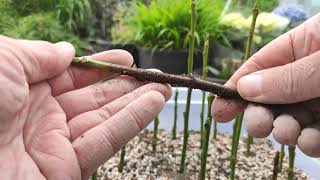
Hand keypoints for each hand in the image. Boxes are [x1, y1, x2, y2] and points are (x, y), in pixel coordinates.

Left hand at [0, 36, 170, 179]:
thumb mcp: (0, 60)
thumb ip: (36, 54)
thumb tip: (68, 52)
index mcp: (20, 89)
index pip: (69, 75)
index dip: (99, 66)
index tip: (125, 58)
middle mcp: (39, 116)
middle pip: (92, 97)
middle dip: (124, 85)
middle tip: (153, 74)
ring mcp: (53, 144)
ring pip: (104, 118)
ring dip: (136, 102)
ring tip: (164, 87)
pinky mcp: (66, 170)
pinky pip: (105, 141)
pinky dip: (133, 122)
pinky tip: (154, 104)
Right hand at [212, 14, 319, 156]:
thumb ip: (287, 77)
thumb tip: (244, 88)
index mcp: (304, 46)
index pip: (259, 66)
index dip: (236, 88)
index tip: (219, 110)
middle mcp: (308, 73)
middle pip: (271, 97)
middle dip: (259, 114)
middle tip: (257, 125)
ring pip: (290, 119)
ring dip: (284, 131)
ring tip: (288, 133)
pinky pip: (314, 135)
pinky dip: (308, 143)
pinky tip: (309, 142)